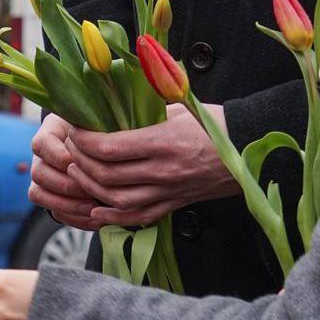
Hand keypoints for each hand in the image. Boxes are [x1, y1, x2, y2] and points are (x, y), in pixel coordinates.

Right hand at [28, 114, 101, 229]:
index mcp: (50, 133)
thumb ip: (98, 132)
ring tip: (93, 206)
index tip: (80, 163)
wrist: (103, 146)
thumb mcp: (100, 124)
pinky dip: (75, 218)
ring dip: (68, 204)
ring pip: (38, 194)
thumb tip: (105, 147)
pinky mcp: (53, 199)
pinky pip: (54, 213)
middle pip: (38, 173)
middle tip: (92, 189)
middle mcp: (41, 157)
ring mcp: (43, 179)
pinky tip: (96, 218)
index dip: (58, 156)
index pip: (41, 144)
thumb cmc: (103, 131)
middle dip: (67, 185)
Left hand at [64, 102, 237, 226]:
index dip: (83, 140)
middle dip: (80, 162)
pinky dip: (114, 217)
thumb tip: (108, 102)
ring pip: (119, 200)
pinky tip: (96, 210)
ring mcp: (170, 191)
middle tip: (70, 148)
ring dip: (91, 188)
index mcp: (164, 141)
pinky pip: (139, 217)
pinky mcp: (175, 204)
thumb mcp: (178, 107)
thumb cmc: (214, 122)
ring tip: (76, 172)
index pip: (109, 148)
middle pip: (108, 175)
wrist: (250, 149)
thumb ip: (144, 110)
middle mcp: (165, 171)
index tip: (74, 129)